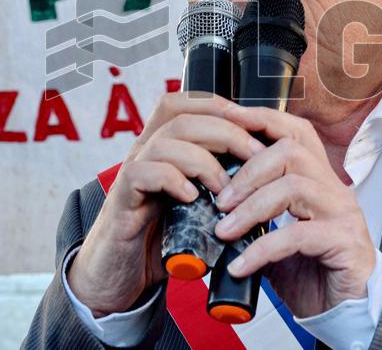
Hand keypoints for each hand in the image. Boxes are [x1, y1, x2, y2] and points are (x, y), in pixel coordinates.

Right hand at [67, 92, 265, 316]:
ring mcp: (130, 175)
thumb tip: (265, 173)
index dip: (218, 104)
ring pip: (164, 142)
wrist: (117, 279)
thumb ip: (218, 184)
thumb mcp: (195, 205)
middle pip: (181, 116)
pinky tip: (192, 198)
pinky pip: (142, 173)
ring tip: (224, 187)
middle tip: (255, 155)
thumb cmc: (162, 239)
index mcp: (162, 148)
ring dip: (203, 160)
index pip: (184, 103)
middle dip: (225, 130)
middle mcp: (144, 153)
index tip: (254, 123)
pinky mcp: (120, 201)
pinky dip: (172, 180)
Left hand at [213, 105, 376, 317]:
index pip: (294, 132)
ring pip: (293, 187)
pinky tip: (240, 266)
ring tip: (225, 231)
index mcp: (317, 179)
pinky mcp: (345, 242)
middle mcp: (334, 188)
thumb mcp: (274, 237)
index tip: (227, 120)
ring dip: (251, 207)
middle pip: (291, 151)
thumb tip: (209, 208)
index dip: (262, 119)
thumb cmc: (312, 271)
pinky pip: (298, 235)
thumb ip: (252, 218)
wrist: (345, 311)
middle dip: (248, 171)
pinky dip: (262, 249)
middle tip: (220, 200)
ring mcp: (343, 213)